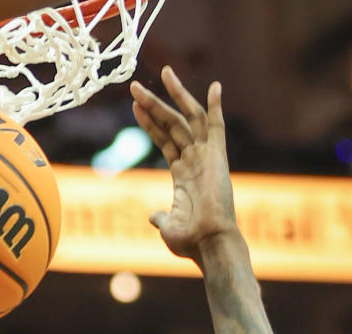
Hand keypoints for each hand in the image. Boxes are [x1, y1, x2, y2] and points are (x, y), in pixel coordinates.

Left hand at [130, 66, 238, 261]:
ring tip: (164, 72)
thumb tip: (153, 216)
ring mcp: (207, 157)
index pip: (164, 140)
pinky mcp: (218, 158)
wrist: (208, 244)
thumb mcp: (168, 226)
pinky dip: (216, 107)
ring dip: (176, 95)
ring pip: (190, 118)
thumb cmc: (191, 242)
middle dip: (154, 104)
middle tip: (134, 86)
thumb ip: (161, 217)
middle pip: (173, 124)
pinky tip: (215, 86)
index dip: (150, 122)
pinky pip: (217, 127)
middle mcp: (196, 161)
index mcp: (184, 174)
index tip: (135, 107)